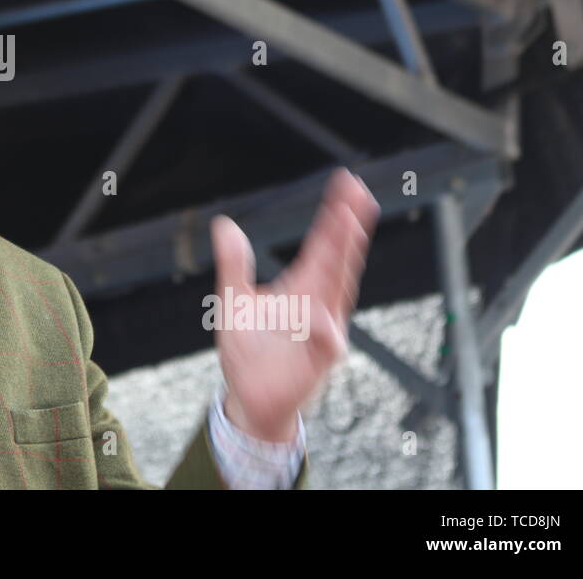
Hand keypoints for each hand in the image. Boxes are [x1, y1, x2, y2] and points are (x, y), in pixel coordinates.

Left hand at [211, 168, 379, 441]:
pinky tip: (319, 313)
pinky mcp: (317, 360)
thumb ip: (233, 264)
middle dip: (346, 226)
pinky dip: (323, 326)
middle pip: (336, 258)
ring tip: (349, 225)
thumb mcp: (233, 301)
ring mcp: (322, 330)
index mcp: (302, 286)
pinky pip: (325, 340)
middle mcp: (318, 302)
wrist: (250, 398)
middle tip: (356, 193)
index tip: (347, 184)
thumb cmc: (248, 351)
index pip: (322, 244)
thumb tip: (225, 225)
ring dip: (344, 259)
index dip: (334, 214)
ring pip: (337, 290)